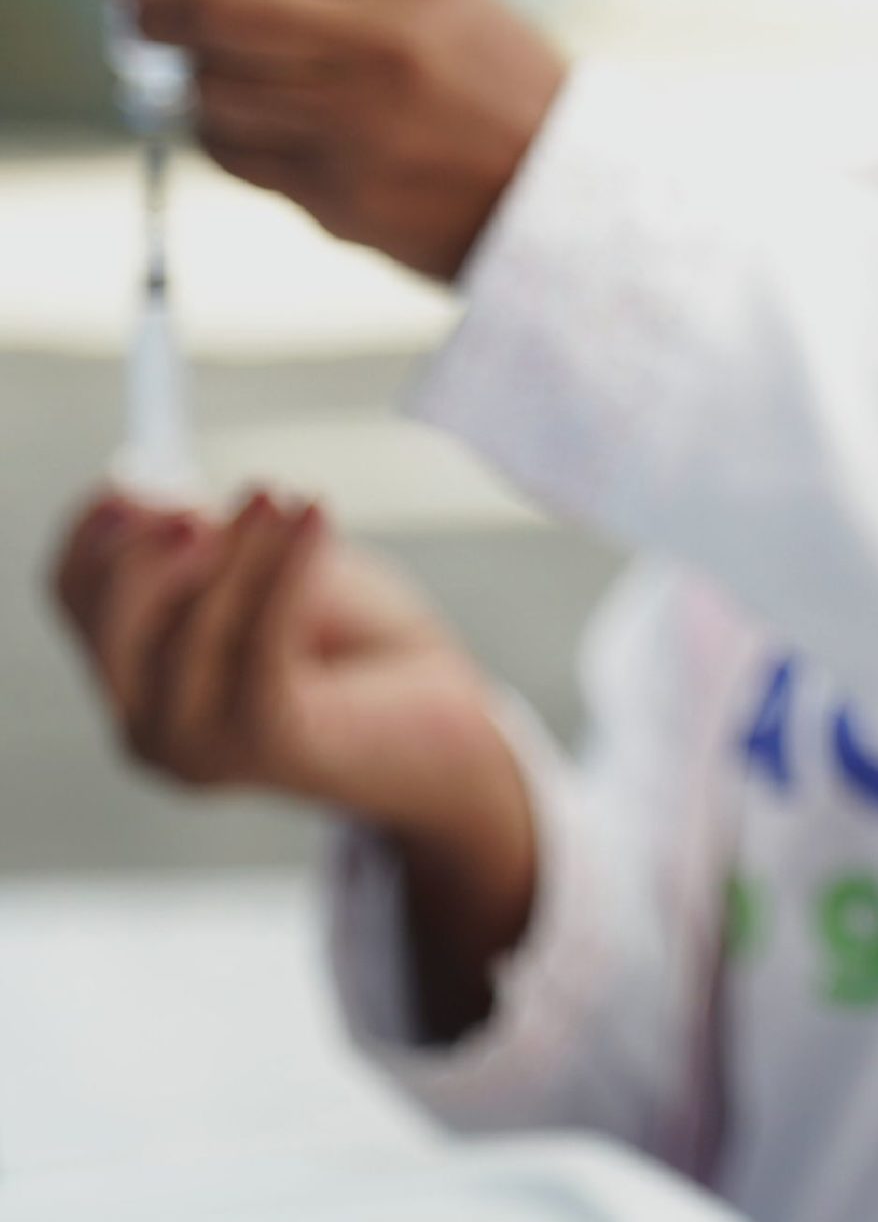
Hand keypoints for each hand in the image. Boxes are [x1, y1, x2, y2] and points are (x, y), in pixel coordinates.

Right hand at [51, 489, 522, 840]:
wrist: (457, 735)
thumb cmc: (365, 651)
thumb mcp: (279, 576)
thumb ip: (213, 543)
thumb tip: (145, 492)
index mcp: (137, 679)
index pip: (76, 594)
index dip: (98, 527)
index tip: (136, 474)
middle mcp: (150, 727)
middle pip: (107, 623)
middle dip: (148, 552)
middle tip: (197, 499)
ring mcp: (201, 748)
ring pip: (190, 632)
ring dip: (239, 552)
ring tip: (283, 497)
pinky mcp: (267, 747)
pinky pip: (261, 645)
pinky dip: (287, 572)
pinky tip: (316, 517)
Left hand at [92, 0, 566, 281]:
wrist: (574, 197)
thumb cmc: (492, 89)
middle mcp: (384, 35)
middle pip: (205, 4)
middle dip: (151, 14)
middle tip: (139, 24)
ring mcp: (363, 119)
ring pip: (211, 89)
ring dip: (204, 90)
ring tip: (257, 95)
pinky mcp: (347, 191)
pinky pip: (237, 155)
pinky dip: (234, 145)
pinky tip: (286, 142)